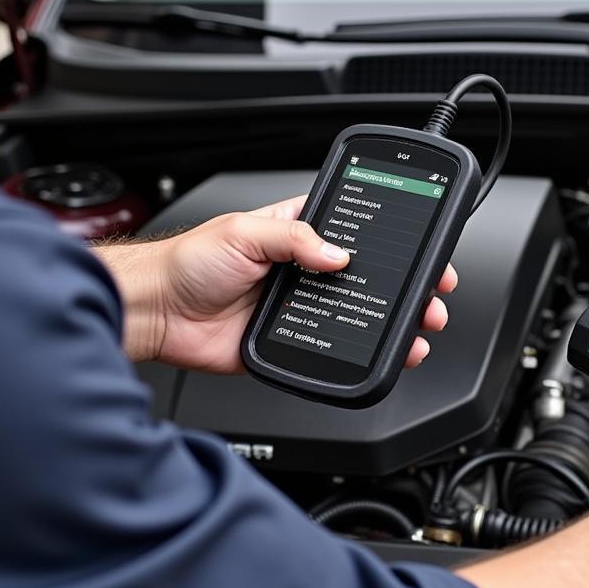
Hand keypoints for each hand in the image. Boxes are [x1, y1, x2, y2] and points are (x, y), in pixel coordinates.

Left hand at [100, 197, 455, 372]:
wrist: (158, 312)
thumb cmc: (189, 262)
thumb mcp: (245, 232)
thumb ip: (296, 240)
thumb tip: (338, 255)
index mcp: (297, 236)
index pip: (355, 234)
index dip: (392, 243)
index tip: (423, 250)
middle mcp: (302, 272)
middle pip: (365, 281)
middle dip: (405, 290)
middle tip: (431, 297)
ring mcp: (298, 310)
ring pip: (355, 319)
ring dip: (390, 326)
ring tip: (417, 330)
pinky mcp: (288, 343)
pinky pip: (330, 352)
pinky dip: (357, 356)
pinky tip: (380, 354)